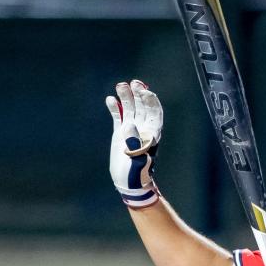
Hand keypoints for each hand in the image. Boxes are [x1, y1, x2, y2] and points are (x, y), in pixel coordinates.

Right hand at [105, 79, 162, 207]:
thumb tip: (130, 125)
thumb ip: (135, 143)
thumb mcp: (138, 160)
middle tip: (133, 83)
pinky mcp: (120, 134)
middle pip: (143, 107)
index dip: (151, 101)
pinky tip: (110, 99)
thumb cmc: (137, 174)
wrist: (129, 182)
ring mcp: (131, 130)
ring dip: (126, 97)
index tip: (144, 92)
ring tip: (120, 85)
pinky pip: (118, 117)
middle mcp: (142, 129)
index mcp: (151, 134)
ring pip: (130, 109)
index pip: (154, 113)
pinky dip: (115, 108)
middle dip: (139, 94)